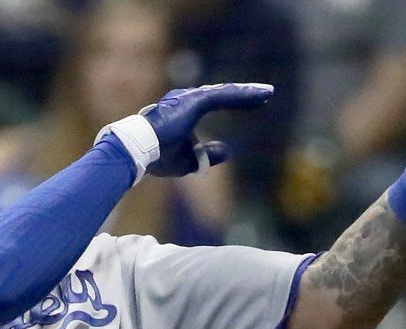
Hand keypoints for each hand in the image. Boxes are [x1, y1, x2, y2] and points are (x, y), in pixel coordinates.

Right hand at [127, 83, 274, 177]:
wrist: (138, 151)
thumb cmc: (156, 156)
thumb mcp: (188, 159)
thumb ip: (208, 154)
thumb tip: (229, 150)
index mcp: (184, 111)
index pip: (214, 102)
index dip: (234, 101)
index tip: (254, 102)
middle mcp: (186, 100)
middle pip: (222, 94)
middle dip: (244, 94)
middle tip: (265, 94)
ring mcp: (190, 98)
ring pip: (225, 92)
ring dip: (248, 92)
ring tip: (268, 93)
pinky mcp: (194, 102)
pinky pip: (223, 96)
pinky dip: (243, 95)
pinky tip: (261, 95)